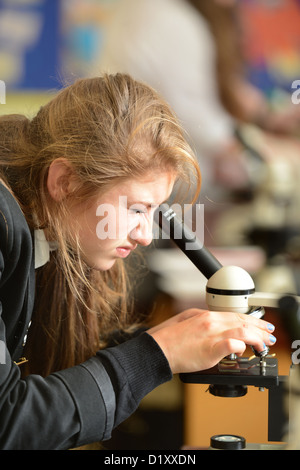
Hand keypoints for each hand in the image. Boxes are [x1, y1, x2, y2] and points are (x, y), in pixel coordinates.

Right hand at [148, 309, 275, 373]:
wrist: (156, 349)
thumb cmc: (167, 338)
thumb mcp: (185, 320)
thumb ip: (202, 320)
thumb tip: (215, 324)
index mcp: (205, 315)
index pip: (236, 315)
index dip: (252, 320)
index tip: (261, 325)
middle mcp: (210, 322)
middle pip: (243, 321)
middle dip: (260, 328)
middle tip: (269, 335)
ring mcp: (211, 335)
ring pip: (242, 331)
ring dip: (257, 338)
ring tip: (264, 344)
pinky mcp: (210, 350)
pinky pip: (231, 344)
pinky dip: (241, 345)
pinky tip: (245, 350)